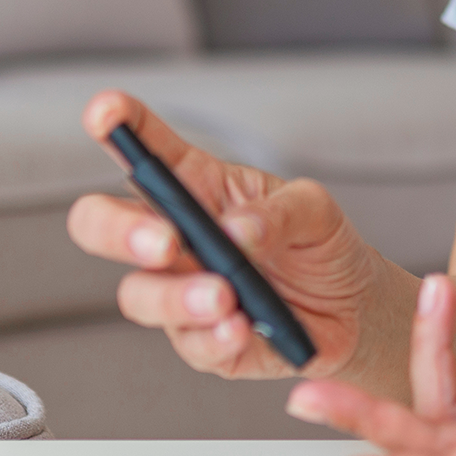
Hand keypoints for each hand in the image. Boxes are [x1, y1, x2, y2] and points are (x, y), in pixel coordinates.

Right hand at [64, 91, 378, 379]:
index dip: (117, 127)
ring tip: (227, 297)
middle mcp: (175, 238)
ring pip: (138, 294)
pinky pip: (188, 343)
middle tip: (164, 242)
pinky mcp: (199, 340)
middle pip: (102, 225)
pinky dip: (214, 336)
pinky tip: (242, 327)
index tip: (105, 113)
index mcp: (195, 187)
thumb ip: (279, 212)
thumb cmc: (320, 245)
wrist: (353, 310)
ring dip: (178, 297)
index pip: (146, 149)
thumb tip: (237, 230)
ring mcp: (180, 290)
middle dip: (118, 231)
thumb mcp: (315, 209)